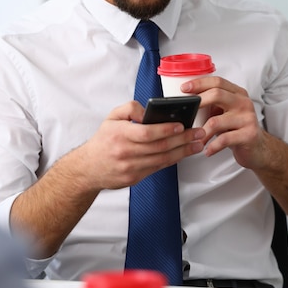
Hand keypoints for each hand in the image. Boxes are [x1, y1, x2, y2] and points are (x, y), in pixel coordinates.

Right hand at [71, 101, 204, 190]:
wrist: (89, 168)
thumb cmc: (104, 140)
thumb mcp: (111, 117)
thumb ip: (131, 108)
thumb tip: (149, 112)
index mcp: (119, 134)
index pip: (147, 133)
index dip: (166, 129)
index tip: (181, 125)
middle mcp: (125, 152)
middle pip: (160, 146)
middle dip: (183, 139)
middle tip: (199, 133)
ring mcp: (130, 167)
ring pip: (162, 159)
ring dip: (183, 152)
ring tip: (197, 144)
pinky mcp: (135, 178)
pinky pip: (158, 167)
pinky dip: (173, 160)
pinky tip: (183, 153)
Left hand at [181, 76, 266, 168]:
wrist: (258, 148)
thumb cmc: (237, 130)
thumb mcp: (225, 113)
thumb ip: (212, 105)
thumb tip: (187, 103)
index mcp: (238, 94)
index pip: (217, 82)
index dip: (199, 83)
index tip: (184, 89)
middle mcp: (243, 103)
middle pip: (217, 94)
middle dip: (198, 102)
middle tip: (186, 112)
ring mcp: (247, 118)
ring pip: (216, 121)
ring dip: (201, 133)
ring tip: (195, 140)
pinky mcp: (249, 135)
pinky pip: (224, 139)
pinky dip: (212, 146)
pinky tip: (208, 150)